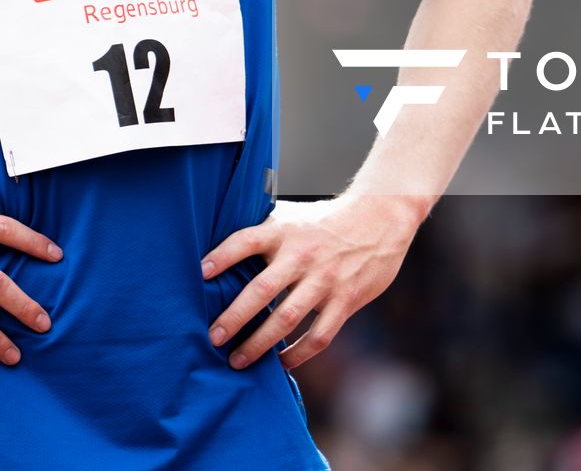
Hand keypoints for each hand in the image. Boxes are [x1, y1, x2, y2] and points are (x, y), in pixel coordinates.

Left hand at [202, 195, 420, 370]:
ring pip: (287, 318)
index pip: (246, 241)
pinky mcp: (345, 300)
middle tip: (213, 337)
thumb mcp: (292, 216)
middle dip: (234, 317)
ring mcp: (325, 280)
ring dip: (259, 344)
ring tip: (237, 361)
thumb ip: (262, 231)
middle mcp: (302, 256)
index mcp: (284, 232)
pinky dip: (298, 354)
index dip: (222, 256)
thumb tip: (220, 249)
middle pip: (262, 289)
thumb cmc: (325, 221)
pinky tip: (281, 364)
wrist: (379, 220)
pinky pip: (318, 336)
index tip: (200, 273)